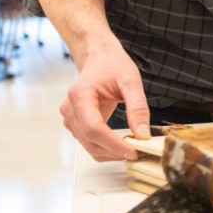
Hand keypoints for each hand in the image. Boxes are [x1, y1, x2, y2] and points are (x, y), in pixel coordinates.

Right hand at [60, 41, 149, 161]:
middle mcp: (70, 109)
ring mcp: (70, 118)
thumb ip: (138, 107)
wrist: (100, 59)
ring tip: (133, 148)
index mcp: (80, 95)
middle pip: (90, 141)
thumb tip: (142, 134)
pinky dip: (106, 148)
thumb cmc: (112, 66)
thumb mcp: (131, 81)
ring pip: (89, 146)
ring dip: (111, 153)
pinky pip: (89, 143)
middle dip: (115, 151)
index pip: (94, 128)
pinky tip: (121, 144)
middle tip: (139, 153)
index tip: (133, 151)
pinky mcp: (75, 124)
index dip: (113, 144)